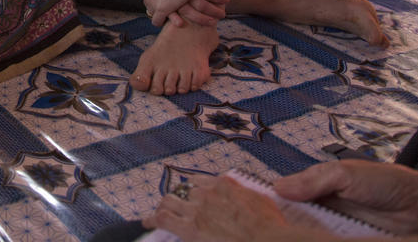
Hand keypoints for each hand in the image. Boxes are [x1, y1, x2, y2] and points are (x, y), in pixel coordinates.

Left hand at [140, 0, 227, 26]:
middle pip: (148, 2)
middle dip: (157, 4)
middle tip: (170, 6)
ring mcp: (151, 0)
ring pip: (152, 12)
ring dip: (161, 14)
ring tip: (172, 14)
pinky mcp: (160, 9)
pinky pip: (156, 21)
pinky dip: (162, 22)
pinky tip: (171, 21)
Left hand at [146, 174, 292, 241]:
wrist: (267, 240)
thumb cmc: (270, 227)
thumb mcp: (260, 202)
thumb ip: (245, 197)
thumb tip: (244, 199)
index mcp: (225, 185)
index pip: (201, 181)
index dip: (194, 189)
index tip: (192, 193)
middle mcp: (207, 193)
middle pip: (183, 190)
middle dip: (177, 197)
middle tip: (174, 205)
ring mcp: (197, 210)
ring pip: (170, 201)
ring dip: (164, 207)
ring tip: (158, 214)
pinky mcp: (190, 228)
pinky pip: (164, 219)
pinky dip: (153, 219)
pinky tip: (147, 223)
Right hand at [274, 160, 417, 234]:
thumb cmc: (386, 182)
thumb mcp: (344, 174)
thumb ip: (312, 180)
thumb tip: (277, 187)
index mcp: (319, 184)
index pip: (287, 193)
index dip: (273, 200)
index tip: (258, 208)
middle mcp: (323, 205)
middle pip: (293, 215)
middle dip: (283, 220)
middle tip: (271, 227)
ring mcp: (334, 225)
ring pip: (308, 231)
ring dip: (300, 232)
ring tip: (283, 235)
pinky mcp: (344, 238)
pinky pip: (324, 240)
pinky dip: (317, 239)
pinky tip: (307, 239)